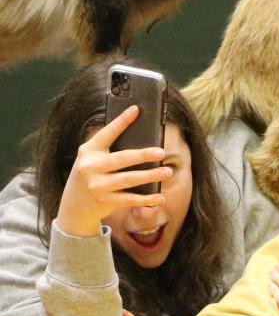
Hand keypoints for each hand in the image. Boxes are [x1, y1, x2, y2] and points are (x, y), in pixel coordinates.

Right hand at [56, 105, 169, 236]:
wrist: (73, 206)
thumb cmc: (92, 175)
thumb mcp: (93, 159)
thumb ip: (110, 149)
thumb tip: (144, 137)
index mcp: (89, 151)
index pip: (107, 133)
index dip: (121, 121)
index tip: (136, 109)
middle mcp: (90, 167)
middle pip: (121, 159)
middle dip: (143, 155)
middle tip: (162, 152)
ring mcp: (97, 185)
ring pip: (129, 179)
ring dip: (150, 176)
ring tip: (168, 171)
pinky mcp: (105, 201)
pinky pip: (130, 199)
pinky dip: (147, 199)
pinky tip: (160, 197)